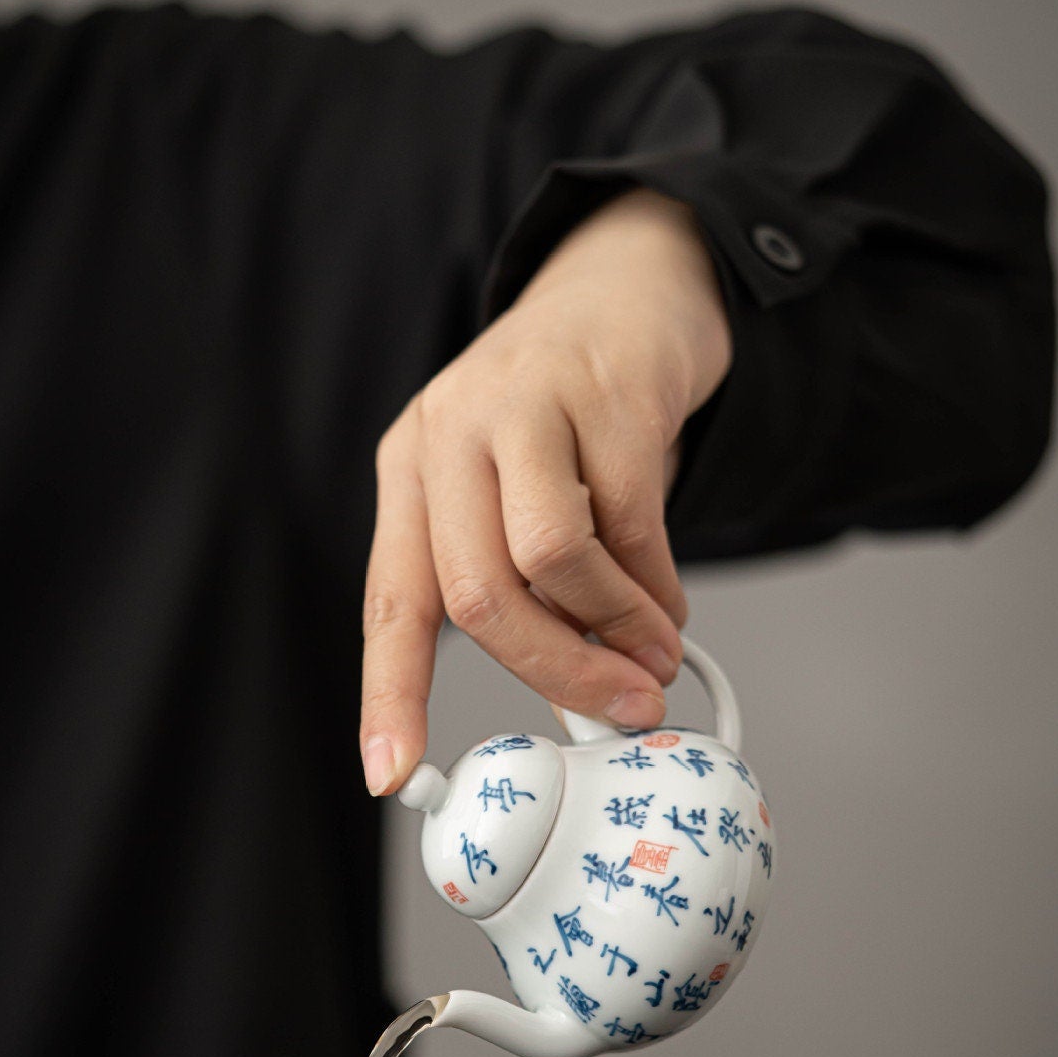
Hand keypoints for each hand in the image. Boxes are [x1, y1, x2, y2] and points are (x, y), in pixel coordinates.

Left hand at [361, 188, 731, 795]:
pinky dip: (659, 585)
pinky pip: (635, 520)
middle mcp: (451, 432)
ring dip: (615, 629)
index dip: (388, 694)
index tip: (390, 773)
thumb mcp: (512, 488)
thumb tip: (568, 699)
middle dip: (555, 672)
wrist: (629, 284)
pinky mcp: (607, 391)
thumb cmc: (566, 411)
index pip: (390, 600)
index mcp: (412, 467)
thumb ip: (520, 582)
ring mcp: (524, 404)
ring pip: (551, 558)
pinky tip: (670, 602)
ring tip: (655, 655)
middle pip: (478, 593)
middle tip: (620, 708)